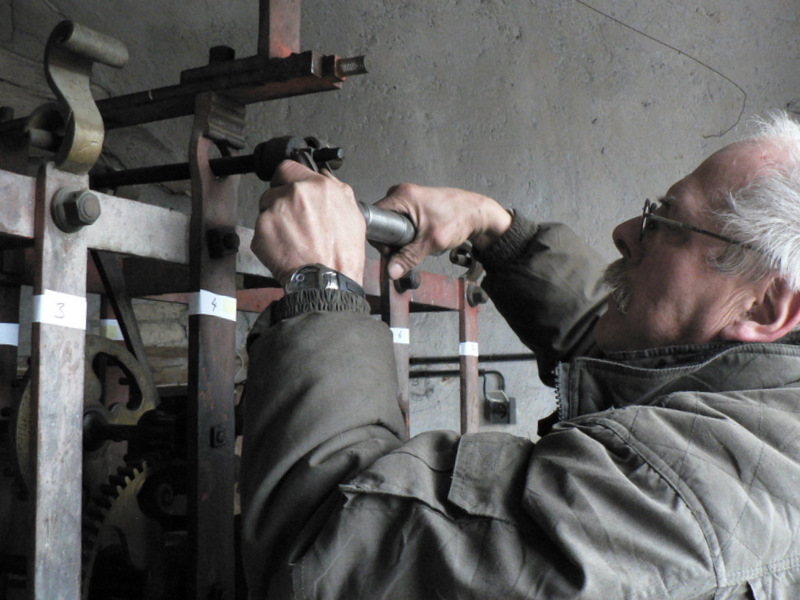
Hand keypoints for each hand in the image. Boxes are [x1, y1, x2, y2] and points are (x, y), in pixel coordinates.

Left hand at [251, 160, 365, 283]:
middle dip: (282, 202)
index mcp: (318, 186)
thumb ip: (337, 190)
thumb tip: (325, 177)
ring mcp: (276, 210)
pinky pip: (261, 228)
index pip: (288, 167)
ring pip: (266, 208)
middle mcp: (294, 193)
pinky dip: (269, 238)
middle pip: (275, 189)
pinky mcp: (262, 229)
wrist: (328, 280)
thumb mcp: (354, 215)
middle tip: (295, 222)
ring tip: (292, 238)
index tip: (288, 187)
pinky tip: (285, 248)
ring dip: (275, 219)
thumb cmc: (343, 254)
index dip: (288, 179)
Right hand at [374, 183, 511, 278]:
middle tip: (409, 247)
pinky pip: (401, 221)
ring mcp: (408, 197)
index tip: (392, 249)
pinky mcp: (414, 204)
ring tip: (418, 241)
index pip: (375, 217)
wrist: (478, 214)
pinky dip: (408, 233)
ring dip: (401, 238)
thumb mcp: (431, 242)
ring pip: (392, 224)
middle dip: (392, 240)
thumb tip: (391, 271)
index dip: (379, 237)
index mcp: (402, 195)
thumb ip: (408, 257)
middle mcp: (402, 193)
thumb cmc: (459, 219)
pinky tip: (420, 237)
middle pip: (383, 222)